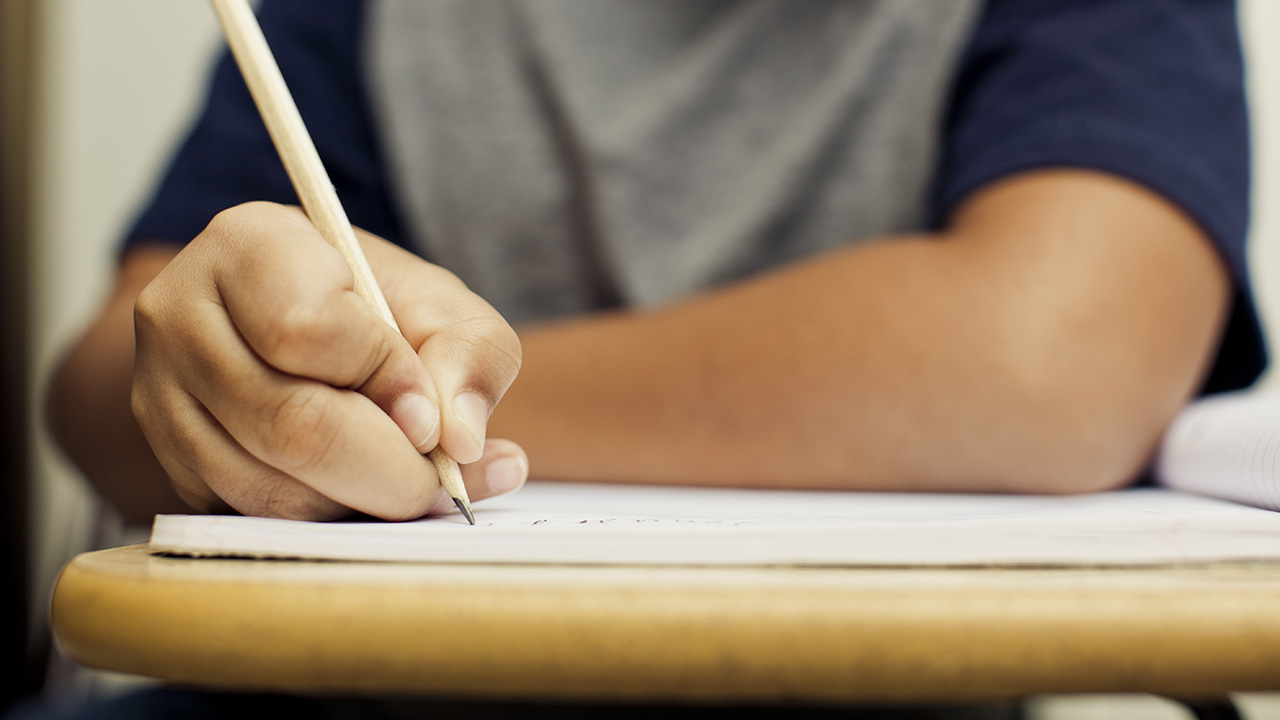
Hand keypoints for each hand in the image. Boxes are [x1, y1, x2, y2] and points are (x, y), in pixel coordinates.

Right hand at [130, 202, 524, 519]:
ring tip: (413, 484)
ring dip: (361, 503)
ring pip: (269, 488)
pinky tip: (367, 496)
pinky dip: (327, 523)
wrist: (311, 332)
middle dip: (388, 468)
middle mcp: (181, 316)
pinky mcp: (172, 466)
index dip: (384, 380)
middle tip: (441, 479)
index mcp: (247, 243)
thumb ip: (471, 356)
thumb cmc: (382, 310)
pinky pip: (253, 520)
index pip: (306, 330)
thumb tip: (460, 440)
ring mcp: (160, 397)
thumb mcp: (445, 308)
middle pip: (288, 424)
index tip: (429, 408)